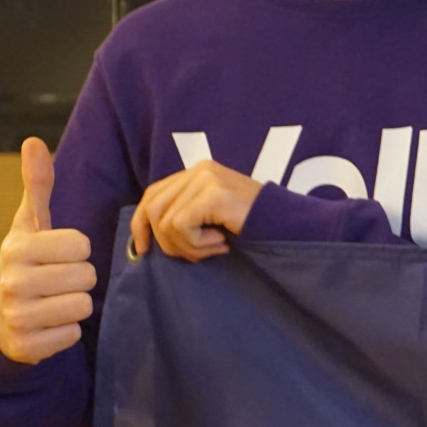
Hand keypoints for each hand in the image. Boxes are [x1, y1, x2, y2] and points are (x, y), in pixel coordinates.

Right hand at [0, 137, 95, 364]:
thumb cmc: (26, 261)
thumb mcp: (30, 223)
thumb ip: (37, 184)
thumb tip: (33, 141)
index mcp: (18, 249)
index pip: (82, 246)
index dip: (78, 250)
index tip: (59, 254)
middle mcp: (13, 283)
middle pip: (86, 276)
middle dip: (79, 278)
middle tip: (58, 279)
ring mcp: (17, 318)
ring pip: (83, 305)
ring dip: (75, 304)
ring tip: (54, 299)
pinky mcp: (26, 348)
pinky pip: (73, 334)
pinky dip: (66, 330)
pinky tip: (48, 323)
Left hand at [129, 160, 260, 261]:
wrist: (285, 226)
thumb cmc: (250, 227)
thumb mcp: (211, 217)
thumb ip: (185, 214)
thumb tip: (148, 236)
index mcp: (196, 172)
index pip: (152, 194)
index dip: (140, 223)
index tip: (143, 249)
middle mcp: (198, 170)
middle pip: (153, 208)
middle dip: (166, 242)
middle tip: (193, 256)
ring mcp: (206, 179)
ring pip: (166, 222)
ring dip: (187, 247)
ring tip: (214, 248)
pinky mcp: (213, 193)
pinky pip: (181, 227)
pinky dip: (197, 245)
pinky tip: (221, 244)